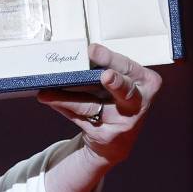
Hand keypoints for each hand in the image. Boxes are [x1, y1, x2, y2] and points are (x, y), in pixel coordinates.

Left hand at [37, 42, 162, 167]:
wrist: (115, 140)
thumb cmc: (114, 100)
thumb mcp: (117, 82)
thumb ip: (100, 68)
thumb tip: (71, 55)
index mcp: (146, 82)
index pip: (127, 67)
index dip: (110, 58)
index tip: (93, 50)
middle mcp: (138, 103)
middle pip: (124, 91)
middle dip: (116, 82)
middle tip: (105, 76)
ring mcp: (123, 122)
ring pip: (91, 105)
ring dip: (65, 97)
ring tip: (47, 91)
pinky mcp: (105, 135)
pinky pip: (79, 117)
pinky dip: (61, 106)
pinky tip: (48, 98)